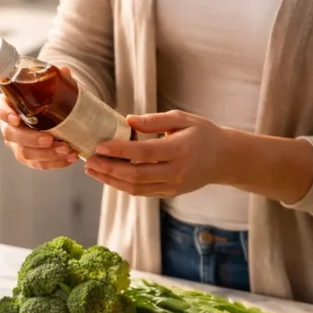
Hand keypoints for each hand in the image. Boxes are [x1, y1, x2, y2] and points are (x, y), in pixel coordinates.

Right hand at [0, 65, 77, 171]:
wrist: (56, 114)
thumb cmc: (48, 98)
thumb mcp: (51, 87)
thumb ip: (56, 79)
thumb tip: (65, 71)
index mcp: (8, 104)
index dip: (4, 113)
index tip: (16, 118)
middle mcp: (8, 126)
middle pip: (11, 135)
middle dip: (31, 140)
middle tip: (50, 139)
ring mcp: (17, 144)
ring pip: (25, 154)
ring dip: (46, 154)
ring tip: (66, 150)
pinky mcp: (29, 158)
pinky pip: (39, 164)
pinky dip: (56, 163)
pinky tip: (70, 158)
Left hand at [84, 110, 230, 196]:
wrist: (224, 158)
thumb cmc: (202, 133)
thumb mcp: (182, 119)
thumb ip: (154, 120)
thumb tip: (127, 121)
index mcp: (180, 150)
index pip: (144, 153)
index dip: (120, 151)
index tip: (100, 145)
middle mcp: (176, 172)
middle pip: (136, 175)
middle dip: (109, 169)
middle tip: (89, 160)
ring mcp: (172, 186)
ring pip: (136, 188)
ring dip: (111, 180)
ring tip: (93, 170)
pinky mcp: (169, 193)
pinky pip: (141, 191)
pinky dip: (122, 184)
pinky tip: (108, 175)